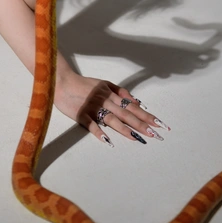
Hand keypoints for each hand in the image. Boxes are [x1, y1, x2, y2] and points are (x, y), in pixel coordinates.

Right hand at [54, 73, 169, 145]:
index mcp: (111, 93)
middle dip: (141, 124)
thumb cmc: (84, 84)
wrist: (62, 82)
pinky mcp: (81, 115)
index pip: (132, 106)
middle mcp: (105, 100)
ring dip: (125, 129)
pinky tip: (108, 140)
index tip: (159, 124)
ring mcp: (93, 108)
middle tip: (155, 134)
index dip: (146, 115)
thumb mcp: (104, 84)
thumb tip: (138, 101)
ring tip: (137, 138)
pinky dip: (99, 132)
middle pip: (126, 114)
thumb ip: (121, 92)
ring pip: (112, 119)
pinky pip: (91, 125)